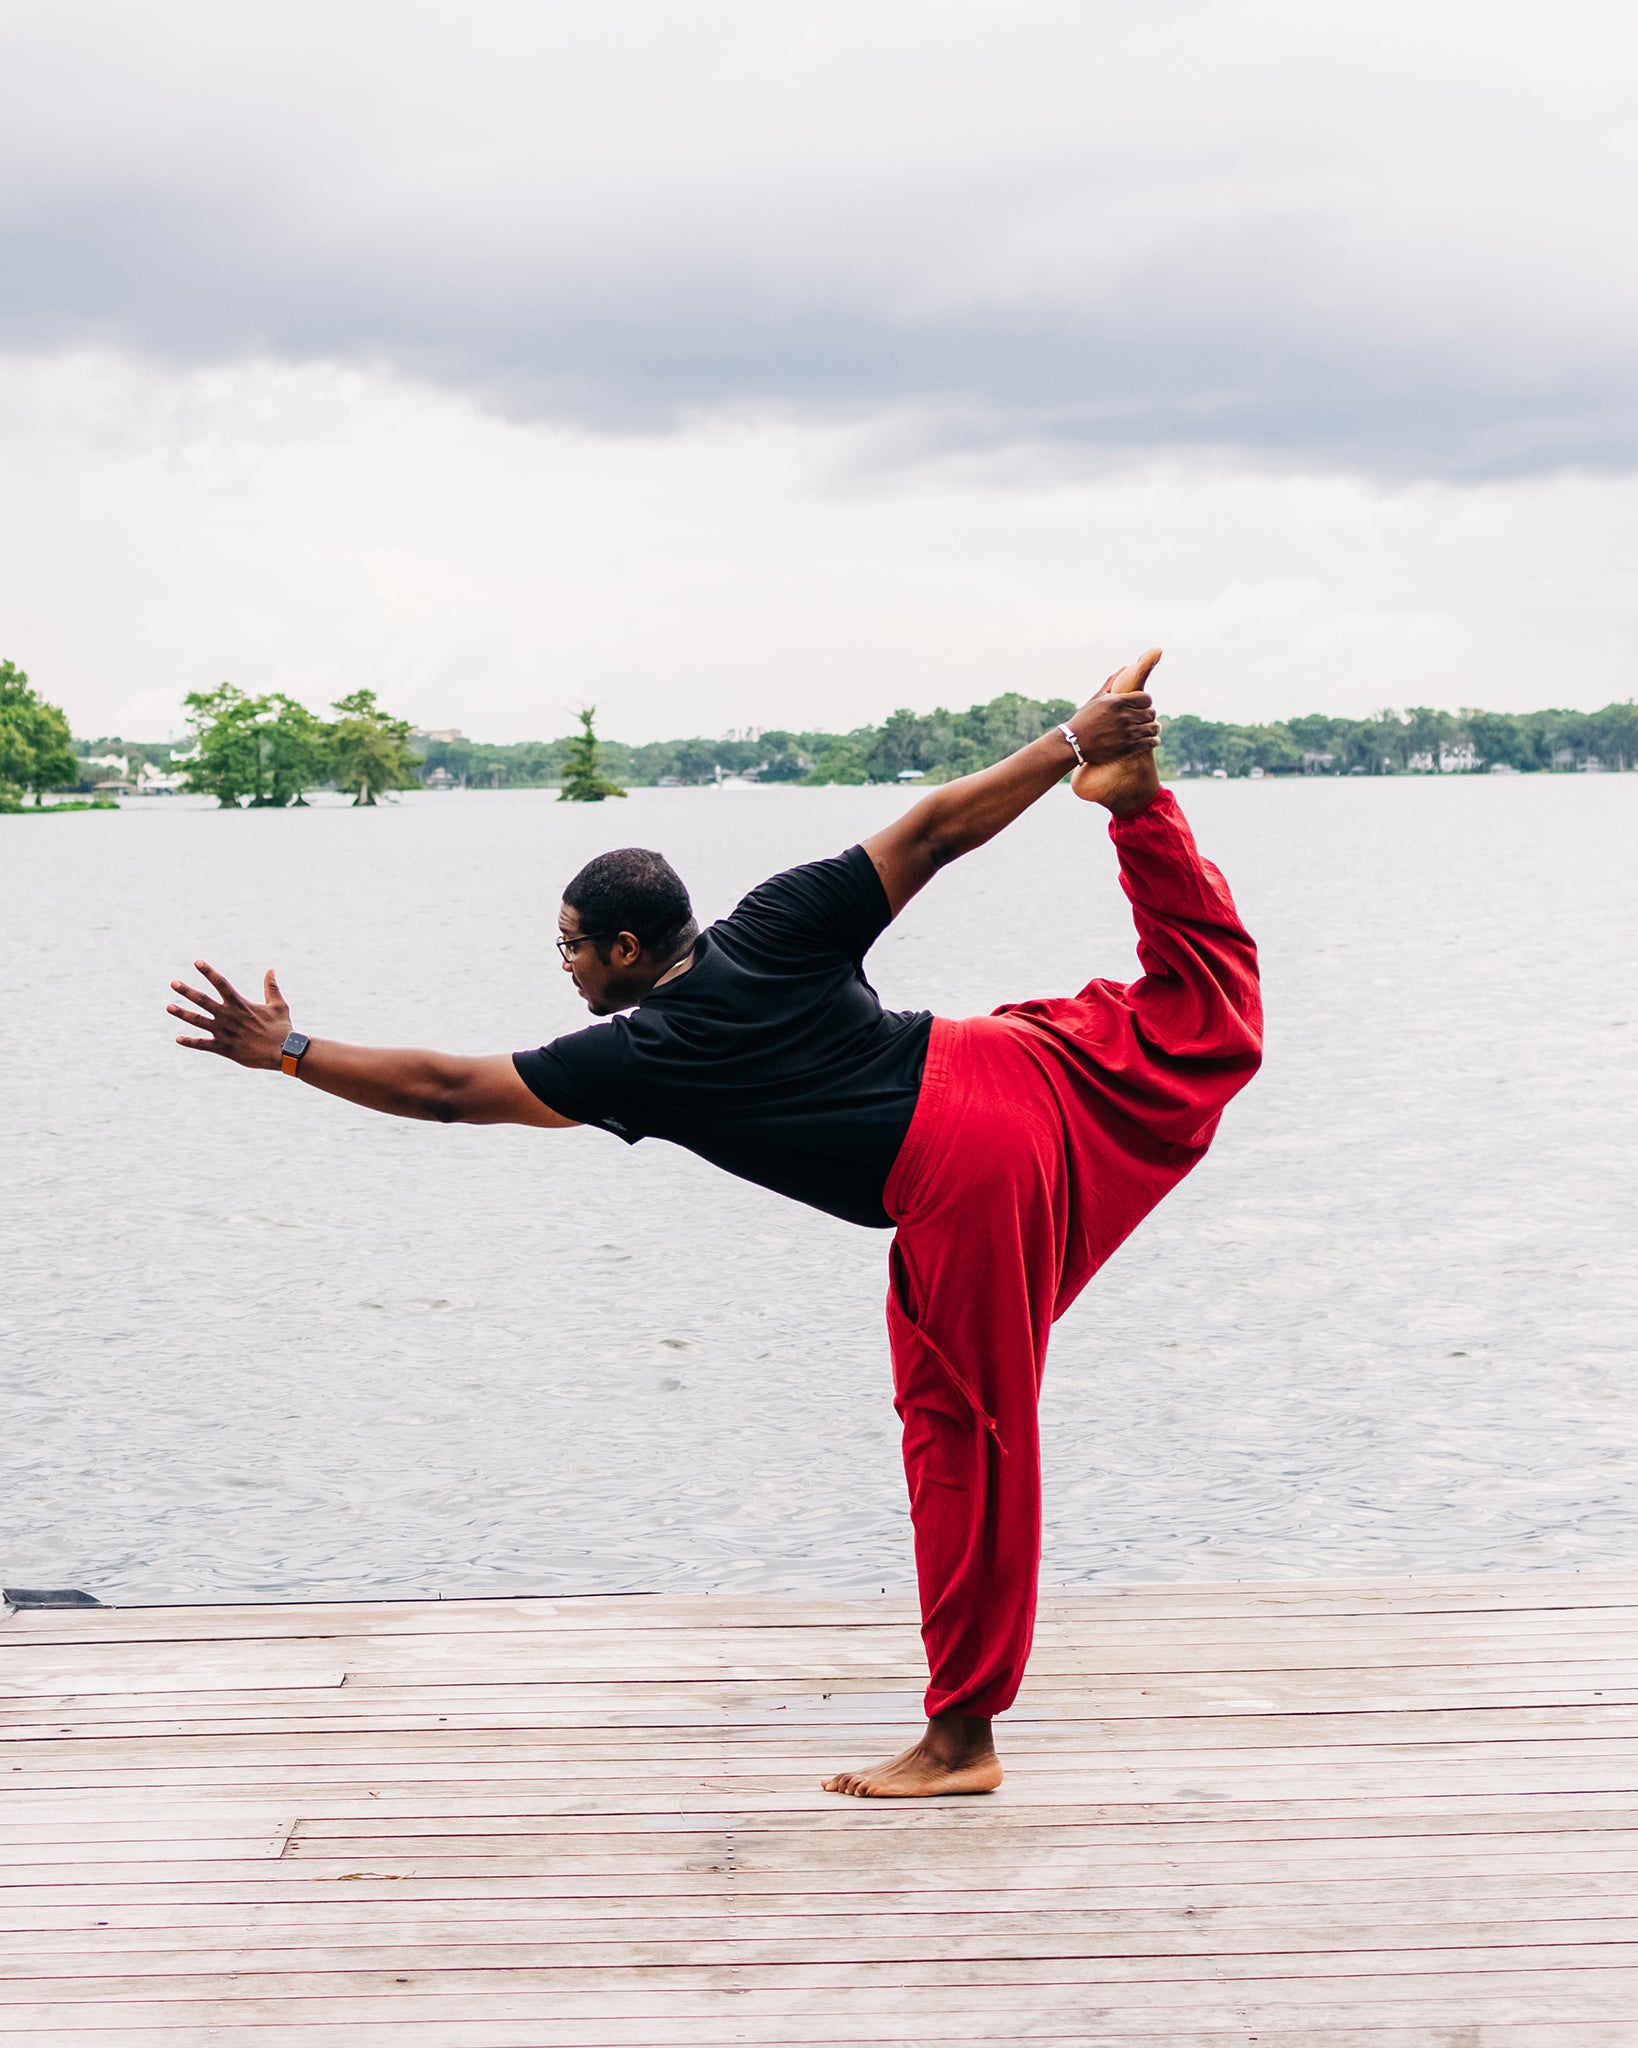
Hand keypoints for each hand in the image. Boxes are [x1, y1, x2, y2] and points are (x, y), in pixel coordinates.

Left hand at [168, 964, 291, 1068]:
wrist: (284, 1053)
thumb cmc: (282, 1029)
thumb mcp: (278, 1005)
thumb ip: (271, 987)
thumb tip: (271, 969)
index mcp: (241, 1004)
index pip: (221, 983)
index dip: (208, 972)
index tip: (197, 962)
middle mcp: (229, 1016)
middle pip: (203, 1000)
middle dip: (187, 991)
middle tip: (173, 983)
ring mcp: (225, 1032)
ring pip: (198, 1021)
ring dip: (183, 1013)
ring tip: (169, 1007)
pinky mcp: (225, 1048)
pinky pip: (203, 1044)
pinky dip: (190, 1042)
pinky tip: (178, 1039)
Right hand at [1071, 648, 1164, 813]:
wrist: (1073, 743)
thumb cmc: (1084, 720)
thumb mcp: (1096, 699)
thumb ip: (1112, 683)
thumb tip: (1125, 667)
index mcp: (1117, 702)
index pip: (1147, 699)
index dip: (1146, 702)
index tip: (1142, 706)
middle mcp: (1124, 716)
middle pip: (1151, 712)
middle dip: (1149, 715)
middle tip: (1145, 718)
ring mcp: (1127, 733)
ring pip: (1153, 727)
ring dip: (1153, 728)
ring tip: (1149, 729)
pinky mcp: (1128, 748)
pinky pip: (1151, 741)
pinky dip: (1153, 740)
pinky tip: (1149, 739)